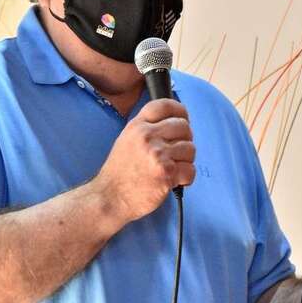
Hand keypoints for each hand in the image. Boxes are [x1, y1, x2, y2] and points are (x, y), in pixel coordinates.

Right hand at [94, 98, 195, 222]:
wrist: (110, 197)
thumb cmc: (120, 172)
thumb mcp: (127, 139)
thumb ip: (147, 128)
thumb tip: (174, 122)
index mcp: (137, 126)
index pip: (165, 105)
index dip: (179, 111)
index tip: (183, 119)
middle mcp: (147, 136)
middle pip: (184, 126)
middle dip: (185, 140)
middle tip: (175, 153)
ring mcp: (157, 154)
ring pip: (190, 148)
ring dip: (185, 161)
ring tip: (171, 168)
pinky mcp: (166, 173)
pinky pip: (190, 170)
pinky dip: (186, 178)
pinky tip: (174, 180)